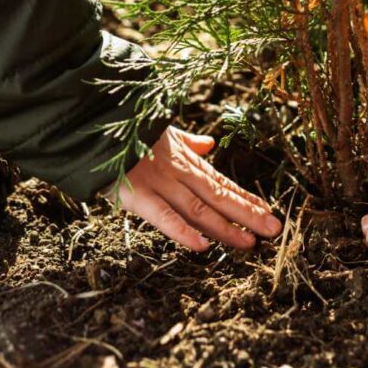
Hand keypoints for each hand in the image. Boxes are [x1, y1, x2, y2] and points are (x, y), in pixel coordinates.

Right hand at [104, 126, 281, 250]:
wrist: (93, 120)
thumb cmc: (127, 131)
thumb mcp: (162, 133)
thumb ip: (187, 141)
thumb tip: (209, 143)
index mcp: (185, 160)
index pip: (222, 183)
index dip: (246, 199)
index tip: (269, 212)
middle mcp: (179, 173)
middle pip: (219, 197)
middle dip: (248, 214)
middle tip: (275, 230)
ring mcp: (159, 183)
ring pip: (199, 209)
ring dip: (227, 227)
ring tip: (250, 242)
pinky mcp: (136, 195)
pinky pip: (163, 216)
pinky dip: (183, 231)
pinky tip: (203, 246)